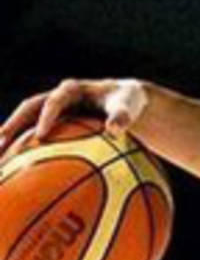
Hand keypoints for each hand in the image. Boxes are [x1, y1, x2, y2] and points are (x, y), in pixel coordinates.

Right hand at [0, 78, 148, 155]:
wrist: (125, 98)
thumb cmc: (127, 102)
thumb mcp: (128, 105)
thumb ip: (122, 116)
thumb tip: (115, 130)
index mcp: (74, 89)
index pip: (56, 100)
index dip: (47, 116)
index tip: (41, 135)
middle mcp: (58, 96)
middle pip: (29, 108)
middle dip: (14, 124)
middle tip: (1, 143)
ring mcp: (53, 108)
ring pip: (24, 121)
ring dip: (9, 137)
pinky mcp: (53, 121)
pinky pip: (32, 134)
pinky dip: (21, 148)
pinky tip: (13, 170)